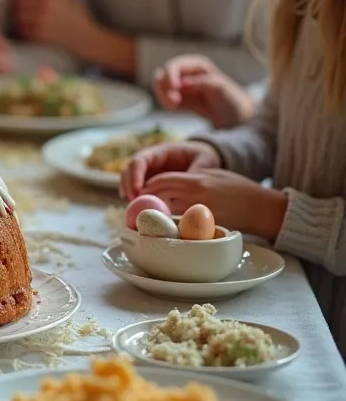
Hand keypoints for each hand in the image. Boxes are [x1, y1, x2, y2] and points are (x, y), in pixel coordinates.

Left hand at [13, 0, 135, 73]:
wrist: (87, 39)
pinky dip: (23, 29)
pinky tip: (29, 28)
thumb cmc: (78, 17)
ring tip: (24, 17)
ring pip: (17, 15)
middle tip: (19, 5)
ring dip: (18, 16)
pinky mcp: (39, 35)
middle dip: (17, 1)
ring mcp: (41, 20)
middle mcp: (46, 4)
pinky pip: (22, 29)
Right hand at [120, 141, 221, 200]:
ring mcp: (147, 170)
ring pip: (129, 178)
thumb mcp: (205, 159)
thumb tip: (188, 182)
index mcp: (161, 151)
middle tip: (132, 201)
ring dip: (128, 191)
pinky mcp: (148, 181)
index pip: (140, 159)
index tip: (137, 190)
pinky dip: (133, 197)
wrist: (202, 158)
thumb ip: (197, 169)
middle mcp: (150, 160)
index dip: (135, 174)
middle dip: (128, 185)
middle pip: (129, 169)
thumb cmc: (203, 157)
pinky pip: (135, 188)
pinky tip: (135, 207)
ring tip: (133, 207)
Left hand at [135, 169, 287, 238]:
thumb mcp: (216, 174)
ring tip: (149, 216)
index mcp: (197, 178)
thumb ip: (194, 176)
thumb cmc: (242, 189)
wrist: (264, 207)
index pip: (163, 179)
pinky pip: (184, 225)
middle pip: (161, 195)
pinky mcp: (207, 225)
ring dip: (158, 213)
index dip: (148, 185)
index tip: (139, 189)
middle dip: (147, 199)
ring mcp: (200, 211)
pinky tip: (170, 226)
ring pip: (170, 211)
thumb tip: (173, 183)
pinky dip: (175, 224)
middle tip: (137, 204)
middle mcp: (195, 194)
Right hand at [153, 55, 254, 128]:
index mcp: (197, 65)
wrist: (237, 118)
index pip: (174, 65)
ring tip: (174, 106)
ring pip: (160, 86)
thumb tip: (182, 84)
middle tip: (174, 102)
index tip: (174, 88)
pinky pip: (165, 98)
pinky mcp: (180, 100)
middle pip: (162, 74)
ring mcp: (182, 87)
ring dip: (163, 95)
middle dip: (164, 87)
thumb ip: (202, 83)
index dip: (170, 75)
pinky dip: (165, 103)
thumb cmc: (233, 100)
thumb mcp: (221, 89)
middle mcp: (187, 73)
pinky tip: (175, 109)